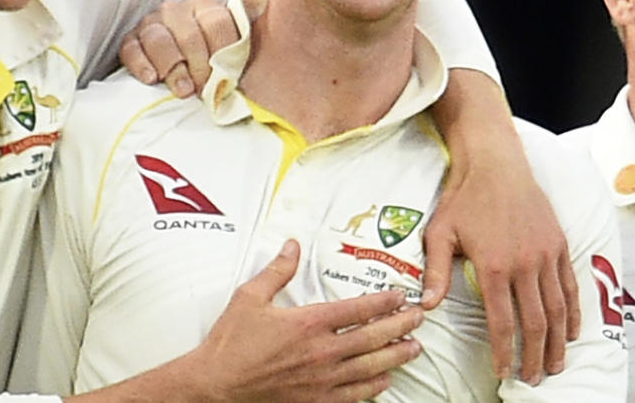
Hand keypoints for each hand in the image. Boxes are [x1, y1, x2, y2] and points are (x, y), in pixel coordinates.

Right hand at [120, 0, 238, 97]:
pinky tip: (151, 79)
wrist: (179, 68)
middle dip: (198, 64)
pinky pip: (132, 48)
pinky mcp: (130, 39)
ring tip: (182, 90)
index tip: (224, 77)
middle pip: (188, 33)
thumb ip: (244, 52)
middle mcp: (178, 10)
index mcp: (206, 8)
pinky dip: (141, 64)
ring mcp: (152, 23)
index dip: (222, 52)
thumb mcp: (232, 54)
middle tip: (203, 89)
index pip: (217, 22)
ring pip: (159, 38)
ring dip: (172, 66)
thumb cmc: (210, 64)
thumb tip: (272, 65)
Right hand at [190, 240, 422, 401]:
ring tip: (413, 348)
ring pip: (370, 367)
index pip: (358, 309)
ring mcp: (321, 380)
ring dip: (395, 356)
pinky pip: (354, 396)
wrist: (216, 386)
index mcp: (309, 323)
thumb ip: (277, 271)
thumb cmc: (231, 346)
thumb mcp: (250, 298)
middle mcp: (322, 352)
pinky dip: (373, 388)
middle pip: (373, 337)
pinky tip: (384, 382)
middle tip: (418, 319)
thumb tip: (291, 247)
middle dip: (401, 326)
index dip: (384, 301)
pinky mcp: (315, 401)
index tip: (400, 296)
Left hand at [424, 70, 579, 384]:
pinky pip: (570, 285)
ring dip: (557, 341)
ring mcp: (546, 254)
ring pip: (557, 309)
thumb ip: (436, 272)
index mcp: (494, 266)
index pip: (502, 322)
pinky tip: (571, 332)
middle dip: (534, 356)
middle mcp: (524, 264)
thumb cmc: (463, 197)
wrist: (495, 162)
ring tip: (555, 365)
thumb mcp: (439, 233)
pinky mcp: (558, 243)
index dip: (505, 352)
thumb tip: (426, 307)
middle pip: (535, 323)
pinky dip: (573, 312)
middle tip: (533, 379)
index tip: (504, 373)